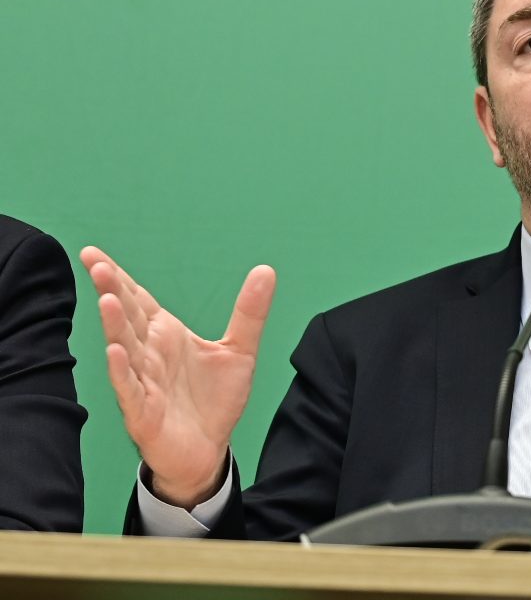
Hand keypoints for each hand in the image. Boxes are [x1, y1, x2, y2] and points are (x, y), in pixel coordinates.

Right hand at [81, 246, 275, 507]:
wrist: (209, 448)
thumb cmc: (215, 399)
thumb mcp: (240, 350)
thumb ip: (250, 312)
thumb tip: (266, 270)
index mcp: (165, 334)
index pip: (138, 298)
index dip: (118, 276)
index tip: (93, 253)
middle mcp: (149, 353)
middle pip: (127, 316)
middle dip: (112, 290)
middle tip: (97, 264)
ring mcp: (142, 381)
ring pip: (124, 348)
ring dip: (115, 325)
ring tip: (107, 299)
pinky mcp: (143, 411)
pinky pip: (130, 388)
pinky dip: (122, 371)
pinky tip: (115, 352)